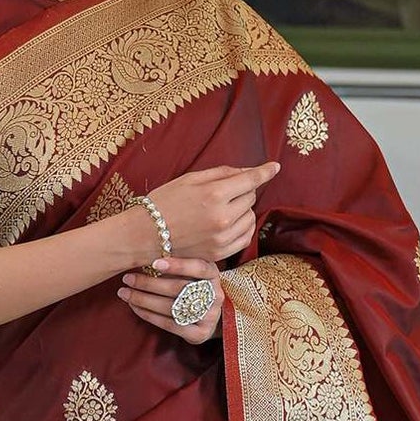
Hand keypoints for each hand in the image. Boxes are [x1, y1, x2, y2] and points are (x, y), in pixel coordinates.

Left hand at [118, 256, 223, 344]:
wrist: (211, 315)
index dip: (178, 265)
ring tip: (124, 293)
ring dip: (143, 299)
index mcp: (213, 275)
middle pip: (179, 288)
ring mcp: (209, 317)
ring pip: (171, 307)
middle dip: (149, 283)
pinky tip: (134, 307)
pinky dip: (149, 315)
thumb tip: (145, 255)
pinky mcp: (199, 334)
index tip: (154, 263)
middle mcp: (215, 296)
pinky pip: (170, 324)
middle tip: (127, 278)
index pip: (199, 267)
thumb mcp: (192, 271)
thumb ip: (177, 263)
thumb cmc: (193, 285)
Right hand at [141, 162, 278, 263]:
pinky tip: (232, 223)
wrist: (144, 235)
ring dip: (244, 210)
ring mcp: (222, 238)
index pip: (250, 180)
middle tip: (224, 192)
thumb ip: (221, 173)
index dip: (265, 172)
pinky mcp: (220, 253)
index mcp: (214, 195)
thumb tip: (248, 171)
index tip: (274, 167)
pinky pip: (245, 237)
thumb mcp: (190, 179)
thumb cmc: (164, 202)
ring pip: (250, 218)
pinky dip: (244, 228)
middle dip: (243, 191)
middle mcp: (222, 218)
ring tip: (225, 208)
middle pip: (250, 198)